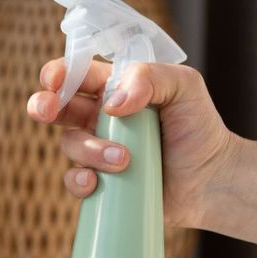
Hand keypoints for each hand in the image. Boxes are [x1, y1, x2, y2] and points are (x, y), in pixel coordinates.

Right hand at [26, 59, 237, 227]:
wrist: (214, 180)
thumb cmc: (199, 128)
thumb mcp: (184, 85)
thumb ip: (148, 77)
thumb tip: (111, 103)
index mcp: (114, 88)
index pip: (76, 73)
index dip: (57, 74)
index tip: (54, 81)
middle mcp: (100, 118)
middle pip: (55, 106)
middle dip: (42, 105)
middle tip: (47, 111)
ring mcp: (98, 151)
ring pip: (70, 144)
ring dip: (90, 150)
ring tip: (124, 159)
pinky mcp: (101, 183)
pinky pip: (74, 181)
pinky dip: (80, 181)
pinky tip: (97, 181)